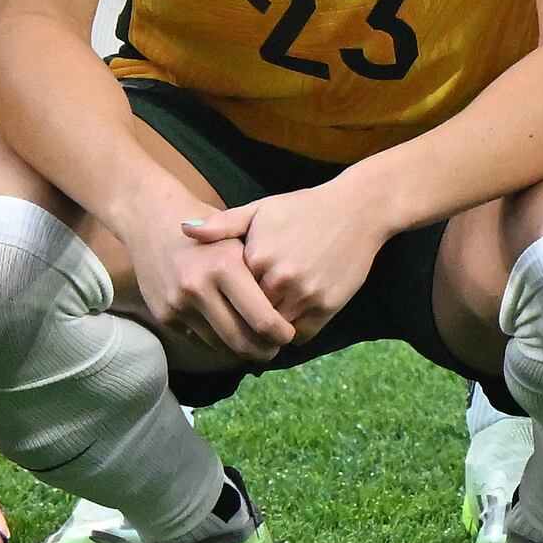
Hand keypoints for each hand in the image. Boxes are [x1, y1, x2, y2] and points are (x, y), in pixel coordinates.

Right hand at [125, 201, 304, 362]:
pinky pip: (199, 340)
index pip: (262, 317)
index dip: (281, 333)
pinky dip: (217, 343)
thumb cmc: (206, 224)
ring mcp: (178, 304)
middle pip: (241, 340)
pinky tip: (229, 335)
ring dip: (240, 351)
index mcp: (225, 265)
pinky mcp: (164, 315)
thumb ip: (262, 265)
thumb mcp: (238, 231)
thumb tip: (290, 304)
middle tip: (275, 349)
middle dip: (263, 350)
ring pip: (220, 345)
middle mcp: (199, 287)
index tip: (290, 335)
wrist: (151, 219)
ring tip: (255, 344)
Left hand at [193, 181, 389, 337]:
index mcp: (258, 256)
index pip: (228, 294)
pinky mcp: (328, 305)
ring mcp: (306, 294)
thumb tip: (184, 230)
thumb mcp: (262, 210)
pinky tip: (286, 323)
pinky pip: (301, 334)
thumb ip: (223, 225)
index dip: (225, 301)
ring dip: (266, 332)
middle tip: (236, 327)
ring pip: (273, 329)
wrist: (359, 209)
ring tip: (258, 331)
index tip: (221, 305)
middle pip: (248, 317)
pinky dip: (292, 333)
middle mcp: (280, 278)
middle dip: (242, 322)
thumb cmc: (305, 208)